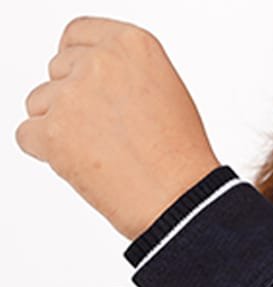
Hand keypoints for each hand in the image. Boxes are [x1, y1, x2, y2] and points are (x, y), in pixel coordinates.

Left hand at [15, 16, 220, 239]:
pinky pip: (27, 136)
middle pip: (56, 73)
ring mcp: (74, 96)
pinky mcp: (54, 132)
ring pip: (38, 105)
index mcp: (132, 45)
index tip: (82, 87)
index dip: (76, 66)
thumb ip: (124, 76)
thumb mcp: (165, 93)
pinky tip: (83, 167)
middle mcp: (100, 62)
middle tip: (104, 137)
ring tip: (100, 156)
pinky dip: (47, 154)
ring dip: (59, 130)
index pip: (77, 35)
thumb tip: (92, 86)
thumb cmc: (180, 158)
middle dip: (71, 103)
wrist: (179, 199)